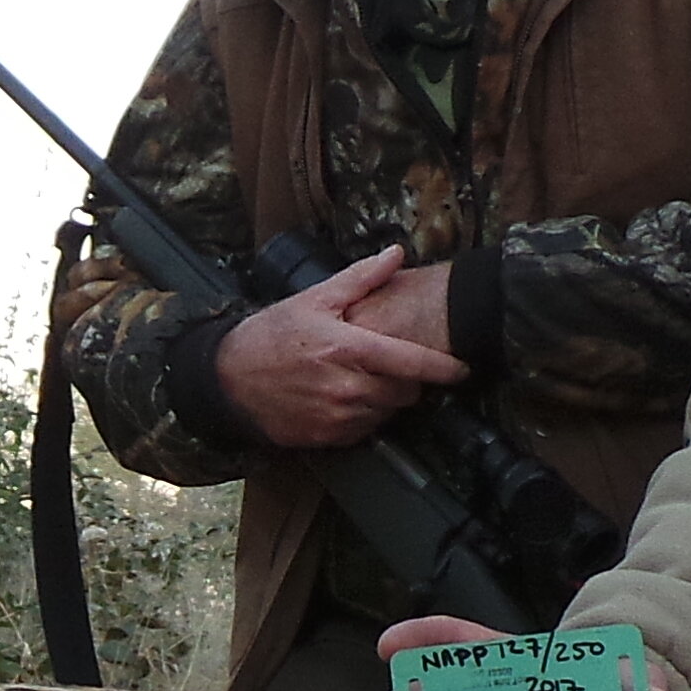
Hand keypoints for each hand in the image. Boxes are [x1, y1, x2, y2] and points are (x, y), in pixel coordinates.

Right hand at [213, 248, 466, 448]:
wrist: (227, 378)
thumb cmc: (270, 335)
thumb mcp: (314, 299)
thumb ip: (361, 278)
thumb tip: (395, 253)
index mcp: (347, 348)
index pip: (411, 363)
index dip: (443, 369)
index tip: (463, 370)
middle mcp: (345, 386)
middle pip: (405, 392)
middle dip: (407, 379)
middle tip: (390, 364)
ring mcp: (336, 416)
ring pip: (387, 413)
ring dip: (386, 398)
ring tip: (364, 379)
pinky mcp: (326, 437)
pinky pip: (365, 430)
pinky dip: (365, 416)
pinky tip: (347, 397)